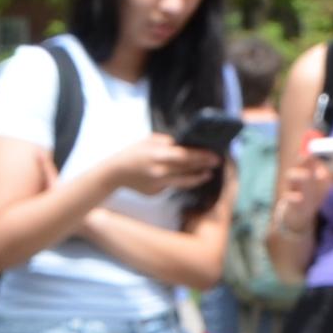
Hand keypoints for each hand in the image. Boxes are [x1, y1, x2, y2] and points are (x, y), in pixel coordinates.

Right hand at [99, 130, 217, 197]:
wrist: (115, 173)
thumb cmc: (133, 153)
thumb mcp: (149, 141)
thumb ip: (168, 142)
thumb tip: (185, 143)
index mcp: (158, 154)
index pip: (186, 155)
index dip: (202, 155)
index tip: (214, 153)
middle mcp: (160, 170)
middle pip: (188, 168)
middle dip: (204, 165)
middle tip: (217, 162)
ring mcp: (158, 183)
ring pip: (184, 182)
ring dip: (198, 177)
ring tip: (208, 174)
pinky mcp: (156, 192)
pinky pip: (172, 186)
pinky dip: (180, 181)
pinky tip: (188, 178)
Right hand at [276, 147, 332, 229]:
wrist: (298, 212)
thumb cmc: (313, 192)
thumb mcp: (323, 180)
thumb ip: (329, 169)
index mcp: (307, 167)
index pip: (310, 153)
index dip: (311, 146)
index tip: (316, 139)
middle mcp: (298, 174)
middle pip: (299, 162)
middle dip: (305, 157)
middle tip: (311, 154)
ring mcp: (293, 187)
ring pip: (291, 176)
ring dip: (299, 175)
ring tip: (307, 175)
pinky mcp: (290, 201)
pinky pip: (289, 197)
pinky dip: (293, 197)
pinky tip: (299, 197)